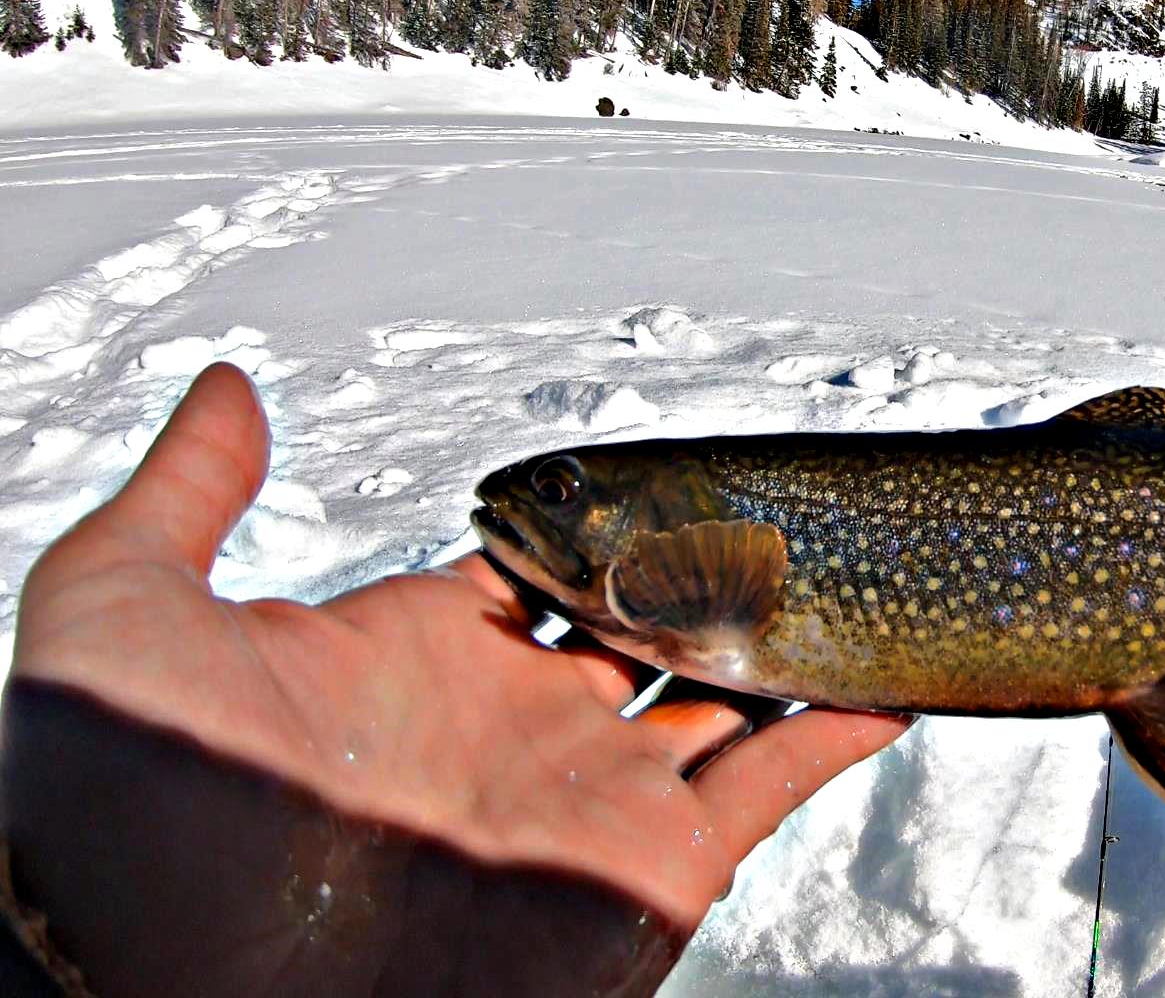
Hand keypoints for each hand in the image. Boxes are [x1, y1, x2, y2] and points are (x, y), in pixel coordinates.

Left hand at [3, 364, 908, 993]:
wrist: (178, 980)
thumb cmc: (125, 806)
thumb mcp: (119, 610)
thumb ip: (188, 492)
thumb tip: (232, 384)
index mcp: (420, 656)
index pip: (543, 565)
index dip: (599, 515)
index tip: (655, 467)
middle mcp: (521, 723)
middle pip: (648, 621)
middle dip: (709, 566)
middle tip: (773, 504)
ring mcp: (589, 793)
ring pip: (724, 695)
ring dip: (785, 635)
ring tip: (851, 569)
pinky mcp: (648, 865)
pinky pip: (767, 787)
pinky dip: (834, 735)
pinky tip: (887, 684)